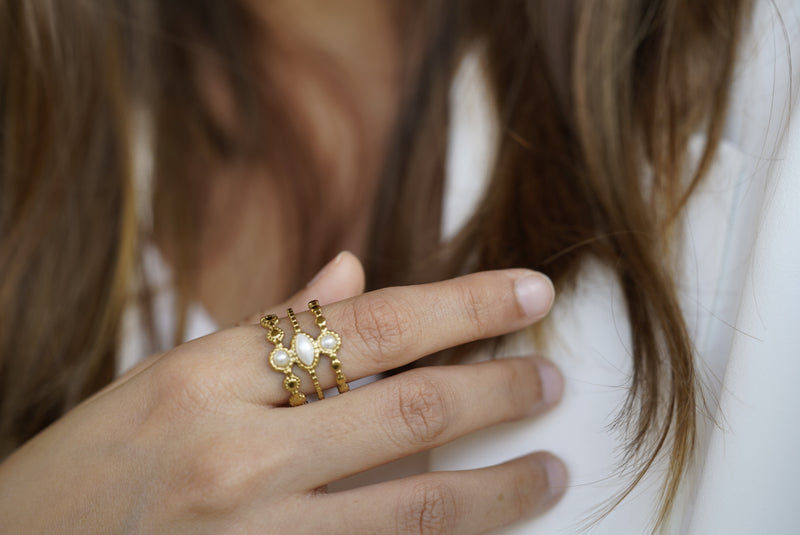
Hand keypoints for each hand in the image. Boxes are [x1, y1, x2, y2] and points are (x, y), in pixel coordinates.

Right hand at [0, 253, 565, 533]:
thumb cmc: (89, 467)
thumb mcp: (165, 377)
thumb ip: (269, 326)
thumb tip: (355, 272)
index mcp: (207, 377)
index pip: (370, 323)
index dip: (464, 302)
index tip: (529, 291)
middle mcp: (236, 454)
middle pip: (409, 406)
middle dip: (499, 390)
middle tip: (550, 379)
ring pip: (413, 505)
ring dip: (497, 489)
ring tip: (549, 470)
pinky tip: (472, 533)